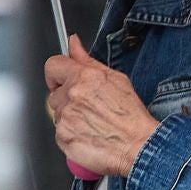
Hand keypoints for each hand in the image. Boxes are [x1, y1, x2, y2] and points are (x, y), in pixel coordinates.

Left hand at [44, 35, 158, 177]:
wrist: (137, 146)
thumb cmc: (131, 116)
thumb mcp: (114, 79)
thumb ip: (87, 60)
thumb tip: (74, 44)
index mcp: (83, 78)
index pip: (53, 65)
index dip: (57, 73)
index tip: (61, 80)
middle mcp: (71, 96)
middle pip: (55, 93)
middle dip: (67, 99)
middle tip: (87, 107)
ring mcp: (65, 118)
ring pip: (57, 114)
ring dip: (69, 117)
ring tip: (91, 122)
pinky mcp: (63, 138)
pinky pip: (59, 132)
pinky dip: (70, 134)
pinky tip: (88, 134)